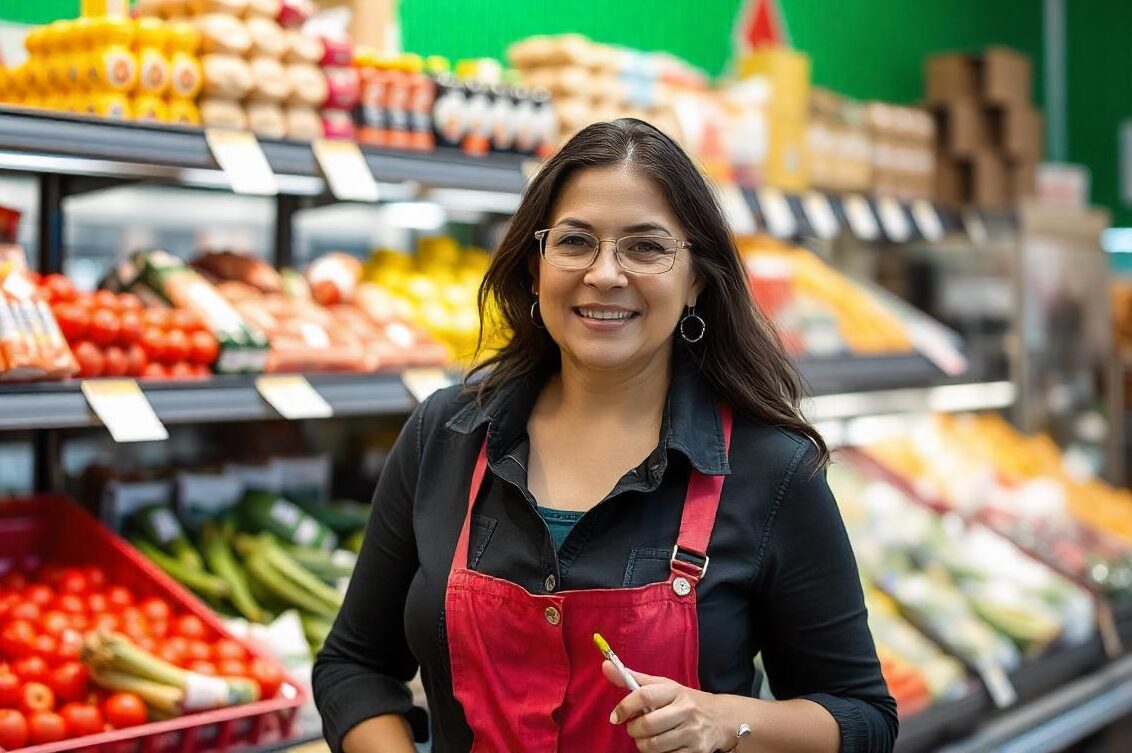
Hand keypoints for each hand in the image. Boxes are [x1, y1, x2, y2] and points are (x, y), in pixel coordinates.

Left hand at [603, 661, 734, 752]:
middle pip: (647, 725)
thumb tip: (605, 665)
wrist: (721, 719)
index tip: (615, 716)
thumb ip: (634, 679)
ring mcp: (692, 732)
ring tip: (645, 737)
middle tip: (634, 727)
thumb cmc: (684, 701)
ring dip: (642, 744)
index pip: (644, 695)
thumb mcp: (664, 686)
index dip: (625, 706)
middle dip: (633, 729)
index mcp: (675, 691)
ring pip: (654, 745)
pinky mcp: (696, 751)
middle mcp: (685, 710)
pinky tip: (660, 745)